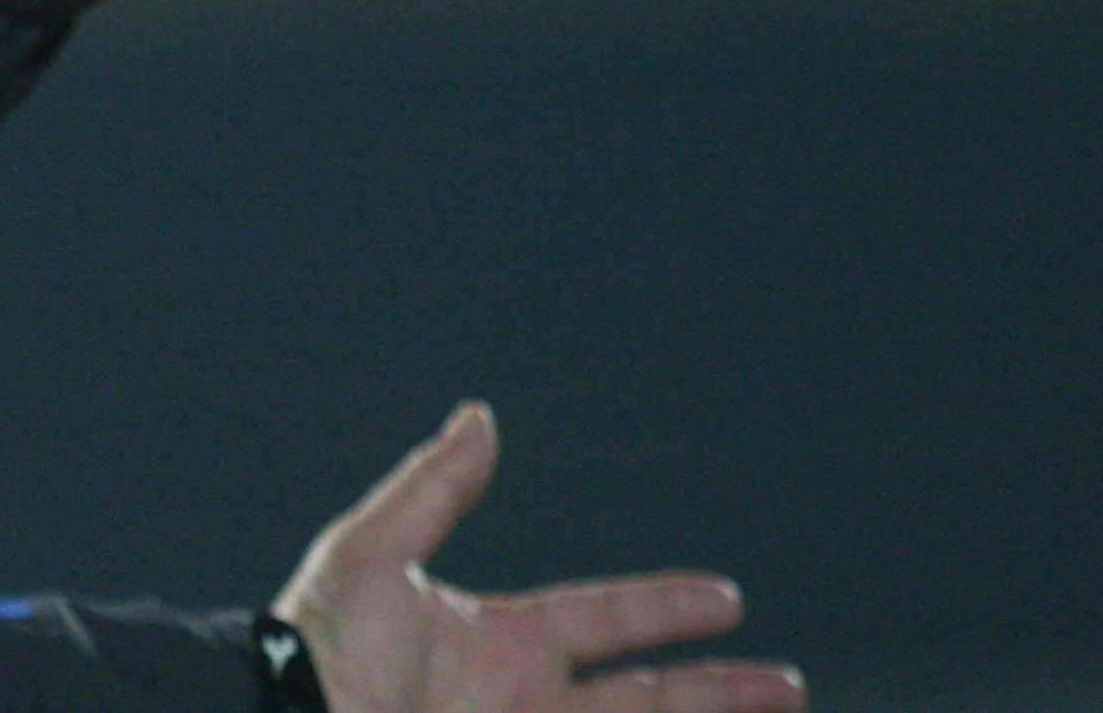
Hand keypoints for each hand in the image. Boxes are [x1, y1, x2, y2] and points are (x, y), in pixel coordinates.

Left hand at [273, 404, 807, 712]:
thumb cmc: (315, 642)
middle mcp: (525, 699)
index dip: (665, 609)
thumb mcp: (369, 553)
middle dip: (718, 693)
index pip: (606, 622)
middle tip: (788, 688)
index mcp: (503, 641)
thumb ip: (432, 488)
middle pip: (646, 698)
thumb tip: (479, 417)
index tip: (728, 600)